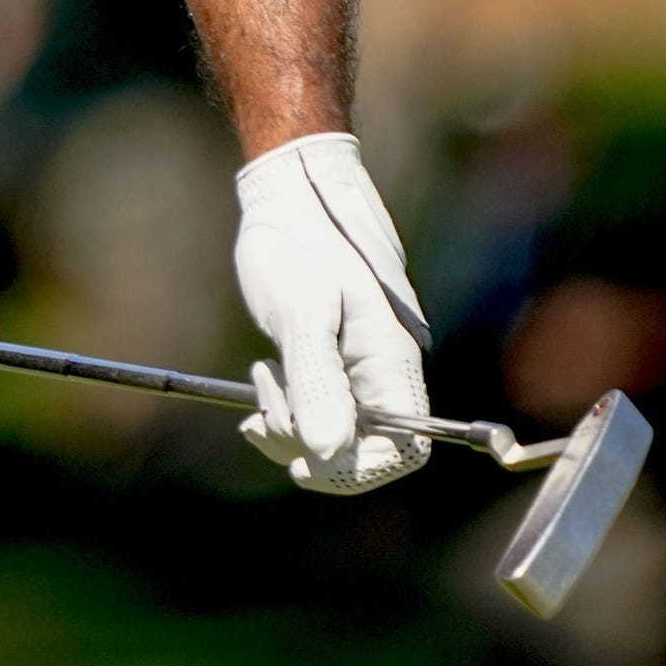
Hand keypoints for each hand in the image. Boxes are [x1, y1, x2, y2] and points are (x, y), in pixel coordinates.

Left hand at [233, 132, 432, 493]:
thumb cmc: (299, 242)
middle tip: (261, 415)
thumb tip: (325, 452)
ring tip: (261, 378)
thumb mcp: (303, 310)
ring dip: (290, 423)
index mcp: (393, 361)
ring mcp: (356, 366)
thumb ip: (316, 381)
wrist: (287, 194)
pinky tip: (262, 382)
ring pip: (332, 429)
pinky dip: (286, 408)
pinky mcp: (330, 358)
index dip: (359, 471)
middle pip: (363, 448)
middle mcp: (383, 371)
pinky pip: (316, 406)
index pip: (404, 450)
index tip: (304, 467)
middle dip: (310, 444)